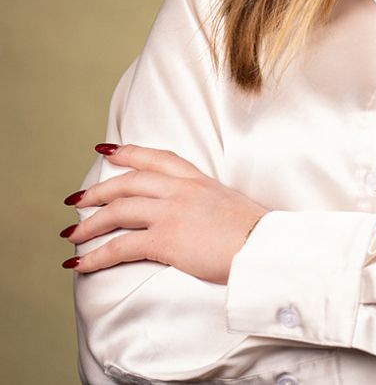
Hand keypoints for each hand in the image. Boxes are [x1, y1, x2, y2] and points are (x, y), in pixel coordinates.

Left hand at [60, 144, 268, 283]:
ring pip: (118, 211)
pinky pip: (120, 247)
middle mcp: (181, 189)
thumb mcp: (230, 204)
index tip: (108, 150)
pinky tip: (80, 264)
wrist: (264, 246)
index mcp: (198, 179)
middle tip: (77, 199)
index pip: (157, 157)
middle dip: (99, 191)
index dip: (129, 152)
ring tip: (72, 235)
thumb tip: (199, 213)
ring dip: (90, 224)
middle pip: (129, 182)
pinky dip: (95, 256)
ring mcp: (171, 212)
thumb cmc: (255, 232)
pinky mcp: (165, 239)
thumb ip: (208, 202)